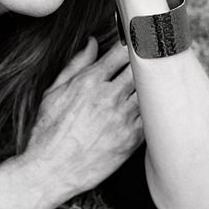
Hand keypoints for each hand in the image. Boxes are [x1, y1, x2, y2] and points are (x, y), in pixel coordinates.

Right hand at [18, 37, 144, 200]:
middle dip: (148, 59)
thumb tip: (92, 42)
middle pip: (141, 68)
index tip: (138, 37)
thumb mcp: (53, 93)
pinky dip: (156, 108)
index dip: (133, 41)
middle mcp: (108, 97)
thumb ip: (76, 65)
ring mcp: (123, 119)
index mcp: (89, 82)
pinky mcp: (132, 139)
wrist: (50, 171)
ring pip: (150, 91)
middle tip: (156, 53)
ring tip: (161, 77)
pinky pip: (152, 116)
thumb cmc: (47, 132)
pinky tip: (157, 104)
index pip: (121, 51)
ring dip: (155, 83)